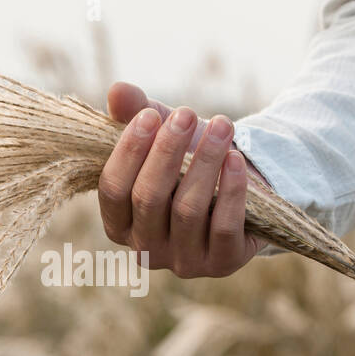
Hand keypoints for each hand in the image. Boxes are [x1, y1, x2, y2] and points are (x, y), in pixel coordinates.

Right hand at [98, 81, 265, 277]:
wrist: (241, 185)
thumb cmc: (189, 161)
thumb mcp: (161, 135)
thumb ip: (136, 114)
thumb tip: (117, 91)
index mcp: (120, 223)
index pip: (113, 190)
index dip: (128, 152)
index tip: (151, 115)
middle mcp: (146, 249)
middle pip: (148, 199)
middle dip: (167, 152)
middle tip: (186, 114)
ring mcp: (184, 261)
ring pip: (188, 210)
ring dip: (205, 162)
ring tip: (222, 125)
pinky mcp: (222, 263)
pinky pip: (223, 226)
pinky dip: (231, 190)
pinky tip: (236, 158)